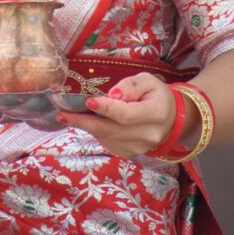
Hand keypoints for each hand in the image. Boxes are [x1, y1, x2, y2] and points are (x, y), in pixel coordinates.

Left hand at [56, 72, 176, 157]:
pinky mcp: (130, 153)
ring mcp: (138, 148)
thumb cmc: (156, 95)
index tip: (88, 101)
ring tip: (69, 114)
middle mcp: (147, 135)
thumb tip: (112, 95)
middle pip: (110, 129)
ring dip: (86, 126)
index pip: (126, 114)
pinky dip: (95, 131)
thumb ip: (130, 86)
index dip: (106, 108)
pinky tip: (89, 121)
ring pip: (105, 137)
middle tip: (62, 113)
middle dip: (84, 121)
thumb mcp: (148, 81)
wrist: (171, 120)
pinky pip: (107, 142)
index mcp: (155, 114)